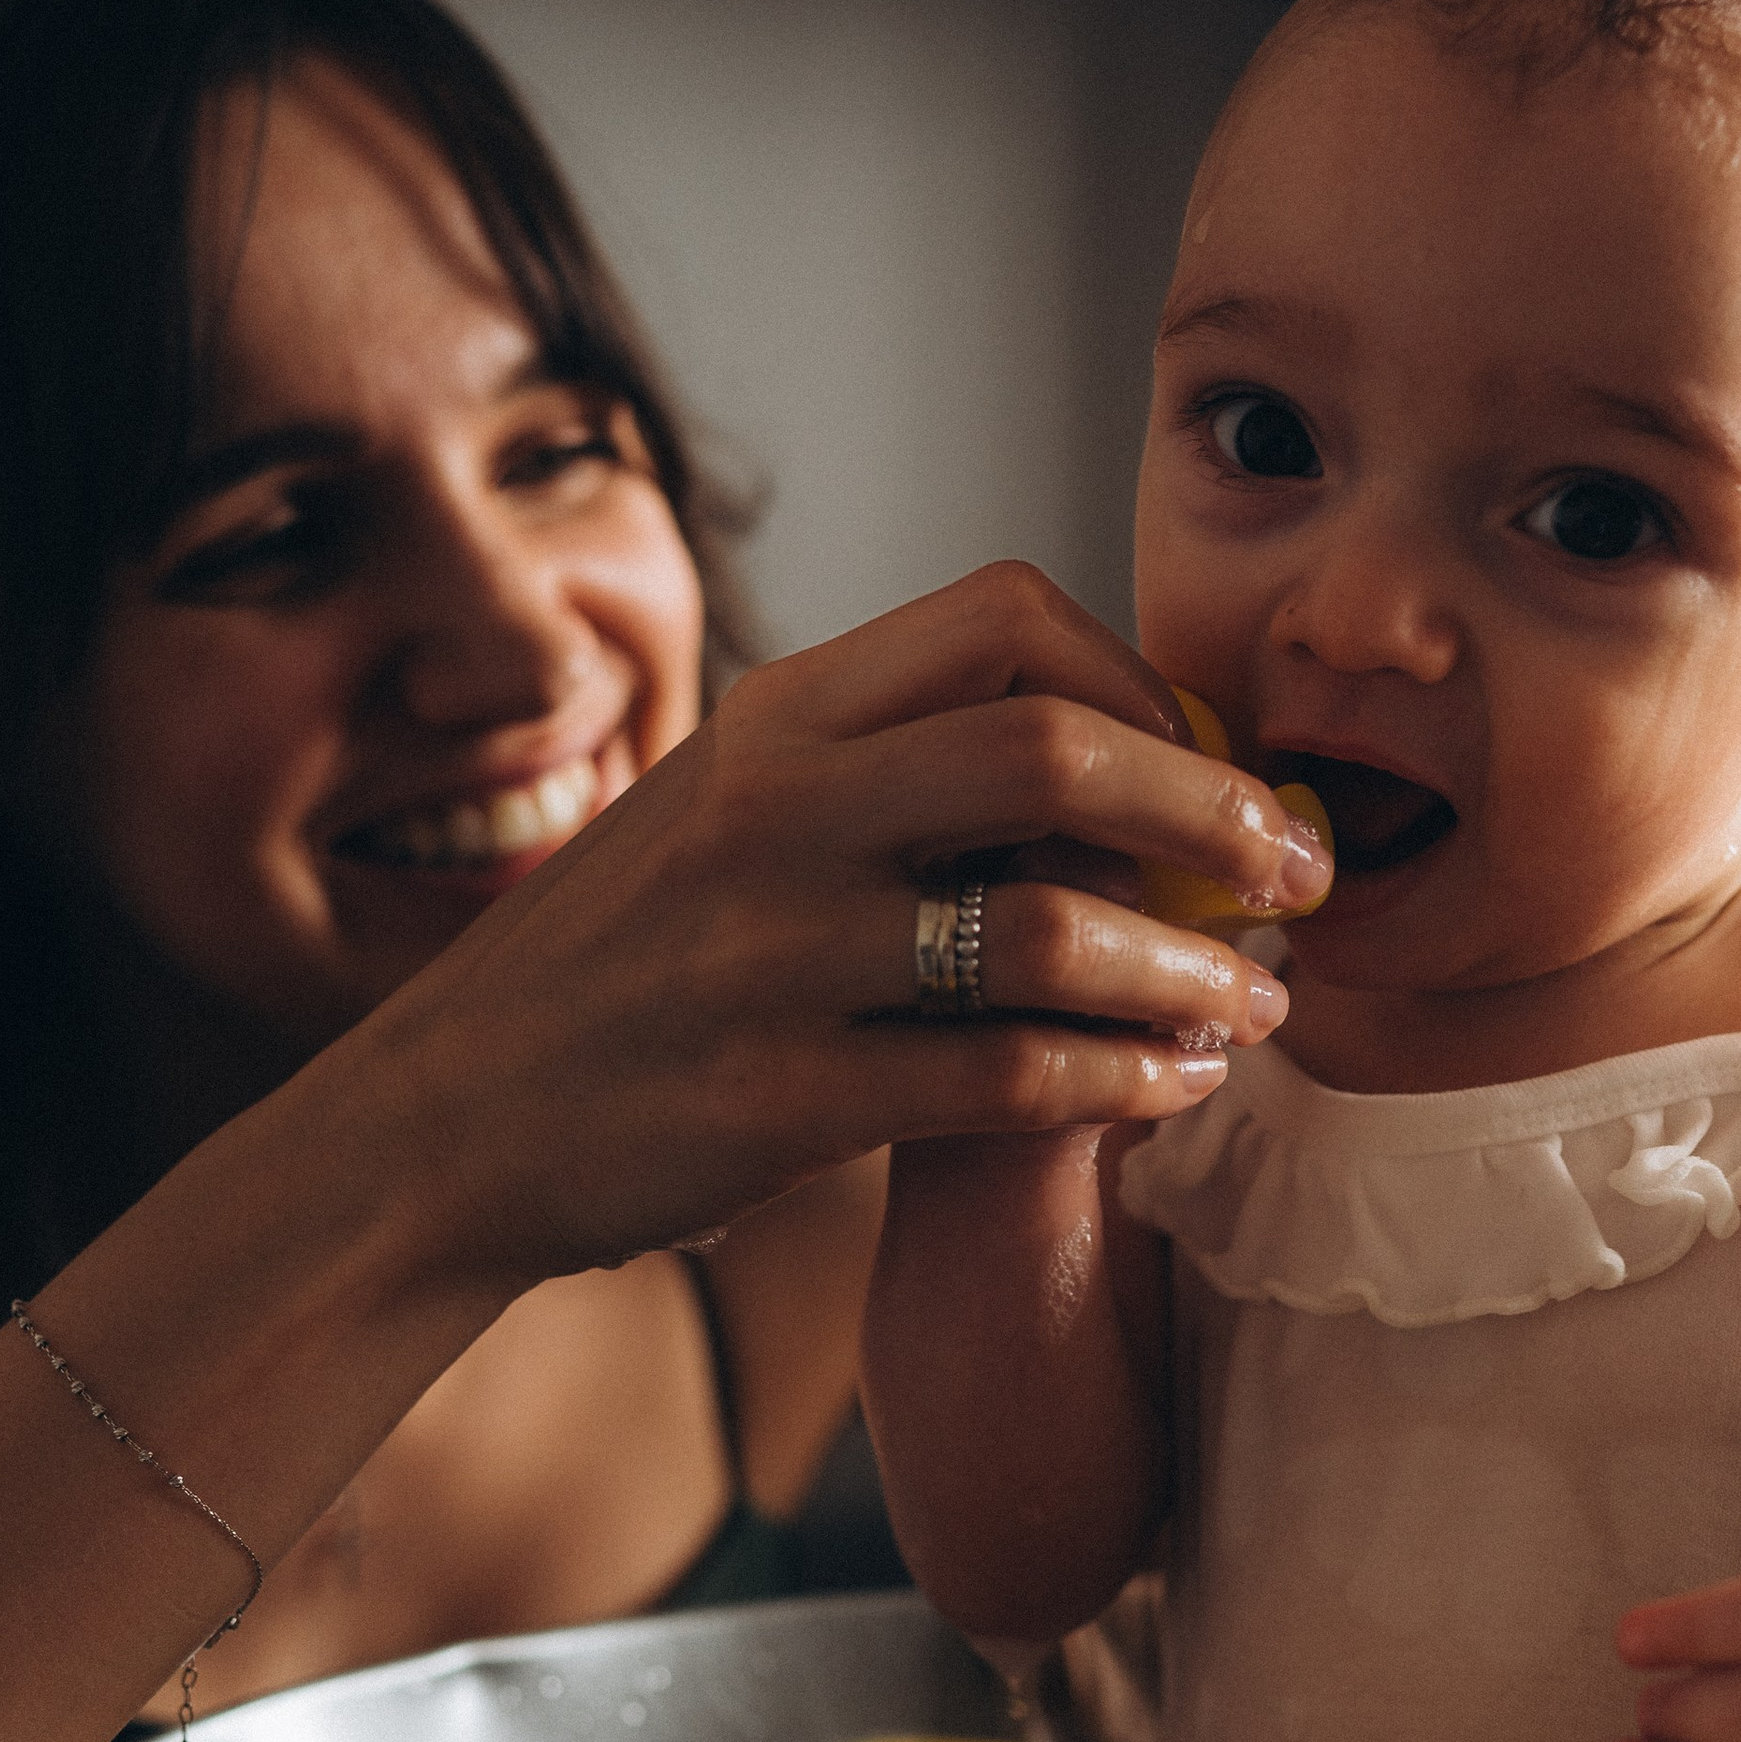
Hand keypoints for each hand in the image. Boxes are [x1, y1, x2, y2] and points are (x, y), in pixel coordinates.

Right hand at [366, 564, 1327, 1282]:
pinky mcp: (777, 1097)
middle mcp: (773, 811)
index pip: (1007, 616)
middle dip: (1218, 807)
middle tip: (1299, 873)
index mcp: (775, 720)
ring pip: (1055, 925)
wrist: (441, 1125)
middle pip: (1056, 746)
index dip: (1146, 676)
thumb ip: (874, 773)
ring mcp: (771, 954)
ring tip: (1257, 1002)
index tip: (1208, 756)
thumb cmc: (618, 970)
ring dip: (1194, 968)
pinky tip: (1174, 1084)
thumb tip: (1100, 748)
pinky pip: (1007, 1078)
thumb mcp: (719, 814)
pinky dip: (1124, 1078)